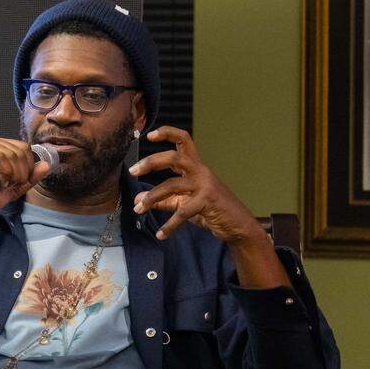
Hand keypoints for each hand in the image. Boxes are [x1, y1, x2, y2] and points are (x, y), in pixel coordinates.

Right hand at [0, 134, 51, 235]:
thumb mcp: (12, 188)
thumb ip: (29, 178)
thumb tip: (46, 165)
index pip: (24, 148)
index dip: (28, 166)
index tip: (19, 182)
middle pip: (21, 149)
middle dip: (22, 172)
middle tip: (11, 185)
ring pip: (12, 154)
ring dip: (13, 174)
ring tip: (3, 184)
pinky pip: (1, 157)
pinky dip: (5, 172)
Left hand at [127, 126, 262, 243]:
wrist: (237, 225)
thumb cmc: (210, 209)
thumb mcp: (184, 202)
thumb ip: (162, 199)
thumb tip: (137, 201)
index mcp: (195, 166)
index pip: (183, 140)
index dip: (167, 133)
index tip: (148, 135)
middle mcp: (200, 171)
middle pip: (173, 157)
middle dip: (151, 162)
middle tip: (133, 171)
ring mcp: (204, 185)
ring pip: (172, 184)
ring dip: (153, 197)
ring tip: (139, 209)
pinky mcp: (207, 201)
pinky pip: (182, 212)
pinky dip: (170, 225)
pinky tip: (161, 234)